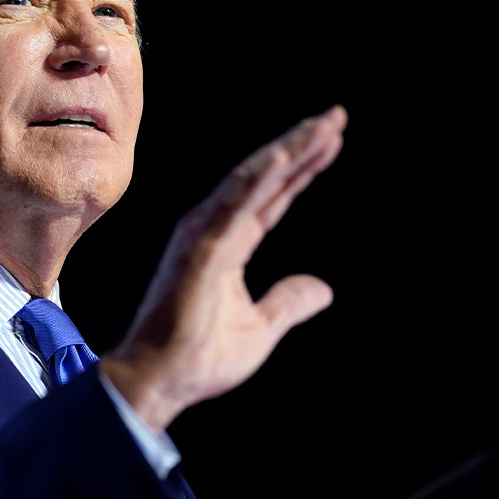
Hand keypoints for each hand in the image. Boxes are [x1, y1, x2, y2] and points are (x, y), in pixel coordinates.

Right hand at [102, 106, 346, 432]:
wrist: (162, 381)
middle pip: (266, 178)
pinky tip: (284, 156)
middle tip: (336, 117)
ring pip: (253, 181)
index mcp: (229, 244)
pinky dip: (258, 178)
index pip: (273, 196)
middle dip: (301, 146)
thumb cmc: (200, 358)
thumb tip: (324, 288)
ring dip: (288, 151)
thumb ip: (288, 302)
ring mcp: (206, 235)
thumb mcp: (261, 328)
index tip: (332, 140)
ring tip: (322, 126)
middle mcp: (215, 229)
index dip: (302, 168)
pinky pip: (234, 205)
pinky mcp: (201, 248)